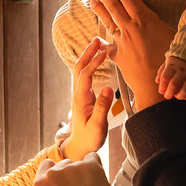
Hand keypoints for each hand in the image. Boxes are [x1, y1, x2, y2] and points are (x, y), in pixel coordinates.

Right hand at [33, 152, 114, 185]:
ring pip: (79, 163)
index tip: (64, 179)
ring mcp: (71, 168)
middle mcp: (53, 173)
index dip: (57, 170)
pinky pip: (93, 157)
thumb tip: (52, 180)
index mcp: (40, 184)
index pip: (47, 164)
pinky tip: (97, 180)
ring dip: (84, 173)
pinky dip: (95, 166)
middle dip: (72, 173)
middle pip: (64, 164)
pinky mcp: (89, 165)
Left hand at [62, 38, 114, 160]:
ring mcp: (79, 94)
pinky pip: (84, 75)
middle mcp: (78, 94)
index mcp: (81, 99)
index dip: (94, 61)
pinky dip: (89, 64)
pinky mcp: (83, 96)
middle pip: (79, 67)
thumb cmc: (90, 138)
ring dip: (87, 56)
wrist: (80, 146)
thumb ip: (102, 107)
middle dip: (88, 52)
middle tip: (98, 39)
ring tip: (98, 45)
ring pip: (79, 70)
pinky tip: (96, 59)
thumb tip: (107, 88)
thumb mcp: (98, 125)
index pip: (85, 74)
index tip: (104, 51)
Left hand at [90, 0, 175, 110]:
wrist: (156, 84)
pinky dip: (103, 41)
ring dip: (100, 9)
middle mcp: (130, 28)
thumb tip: (163, 18)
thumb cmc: (170, 60)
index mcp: (145, 19)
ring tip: (93, 0)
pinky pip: (108, 45)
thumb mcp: (172, 37)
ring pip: (108, 21)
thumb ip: (162, 26)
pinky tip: (97, 38)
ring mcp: (122, 41)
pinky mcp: (117, 55)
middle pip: (114, 5)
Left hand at [157, 55, 185, 100]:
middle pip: (174, 85)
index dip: (162, 86)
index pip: (165, 77)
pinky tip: (185, 95)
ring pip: (184, 91)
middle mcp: (183, 71)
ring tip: (176, 95)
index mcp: (173, 66)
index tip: (161, 91)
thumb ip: (162, 72)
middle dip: (168, 94)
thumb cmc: (178, 64)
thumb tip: (157, 81)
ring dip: (178, 96)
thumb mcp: (168, 63)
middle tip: (167, 96)